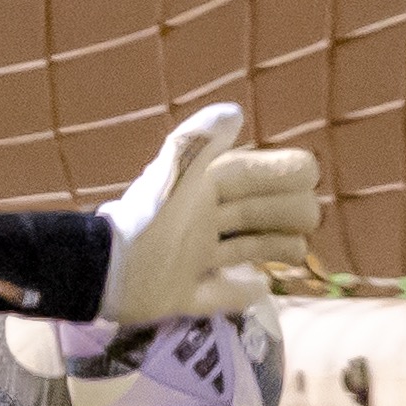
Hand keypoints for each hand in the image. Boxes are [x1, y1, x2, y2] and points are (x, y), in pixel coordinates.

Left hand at [94, 104, 321, 320]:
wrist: (102, 270)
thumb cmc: (146, 221)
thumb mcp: (173, 176)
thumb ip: (199, 143)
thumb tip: (234, 110)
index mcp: (202, 190)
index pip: (254, 175)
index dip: (282, 176)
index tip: (304, 180)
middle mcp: (199, 221)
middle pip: (256, 212)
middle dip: (285, 211)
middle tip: (303, 220)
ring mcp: (190, 258)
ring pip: (245, 249)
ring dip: (275, 247)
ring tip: (296, 251)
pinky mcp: (180, 295)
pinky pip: (217, 294)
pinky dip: (239, 292)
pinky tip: (259, 288)